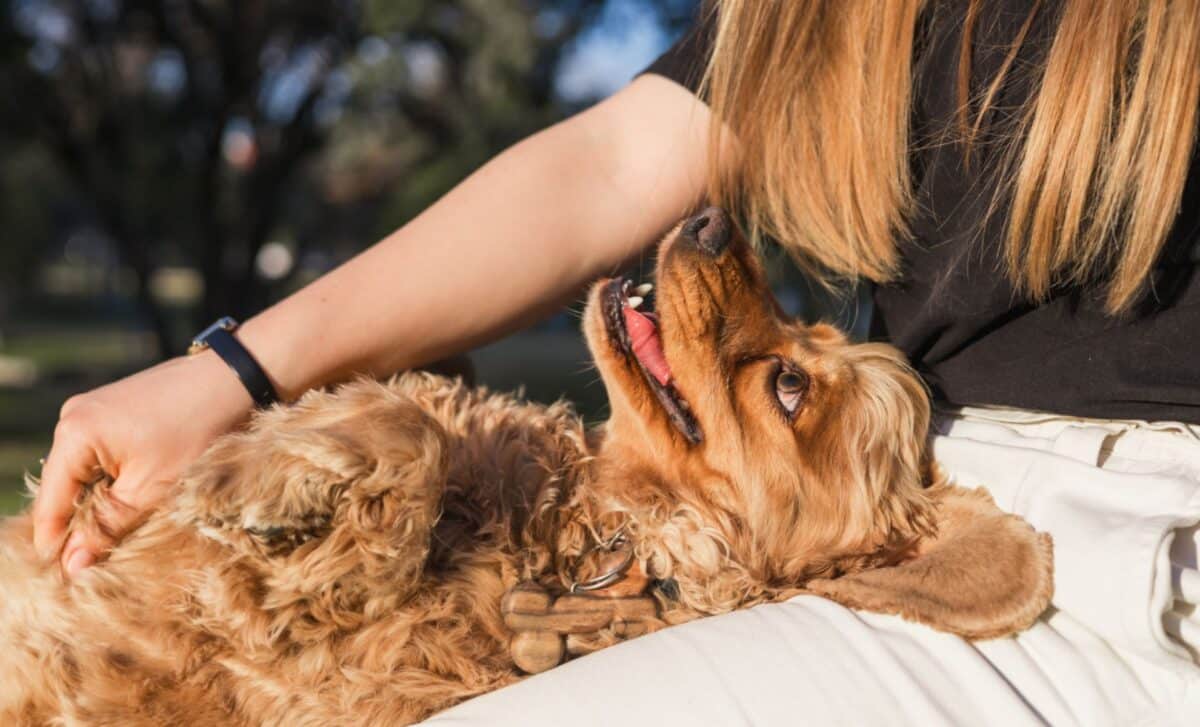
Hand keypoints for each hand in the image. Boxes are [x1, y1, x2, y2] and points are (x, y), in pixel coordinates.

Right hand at [33, 352, 254, 575]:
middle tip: (95, 563)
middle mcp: (73, 417)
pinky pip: (100, 456)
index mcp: (75, 434)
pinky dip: (113, 479)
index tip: (64, 578)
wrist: (235, 377)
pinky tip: (133, 496)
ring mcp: (93, 410)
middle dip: (78, 523)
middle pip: (63, 488)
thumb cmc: (198, 429)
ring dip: (99, 501)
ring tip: (119, 531)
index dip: (55, 543)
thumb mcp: (153, 487)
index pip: (50, 503)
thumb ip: (108, 526)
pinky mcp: (113, 409)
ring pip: (83, 473)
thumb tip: (72, 565)